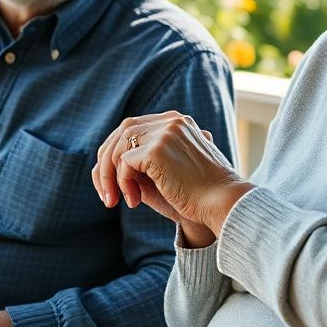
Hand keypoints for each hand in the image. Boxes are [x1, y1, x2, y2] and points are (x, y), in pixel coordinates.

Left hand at [93, 111, 251, 242]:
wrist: (223, 205)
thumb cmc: (197, 196)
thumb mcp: (166, 172)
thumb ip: (141, 162)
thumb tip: (104, 165)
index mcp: (176, 122)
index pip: (132, 128)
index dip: (116, 155)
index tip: (113, 185)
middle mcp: (170, 121)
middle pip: (121, 133)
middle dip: (106, 165)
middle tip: (107, 196)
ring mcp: (165, 132)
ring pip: (117, 148)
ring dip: (109, 177)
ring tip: (116, 201)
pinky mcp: (158, 149)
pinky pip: (123, 163)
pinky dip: (122, 184)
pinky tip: (135, 201)